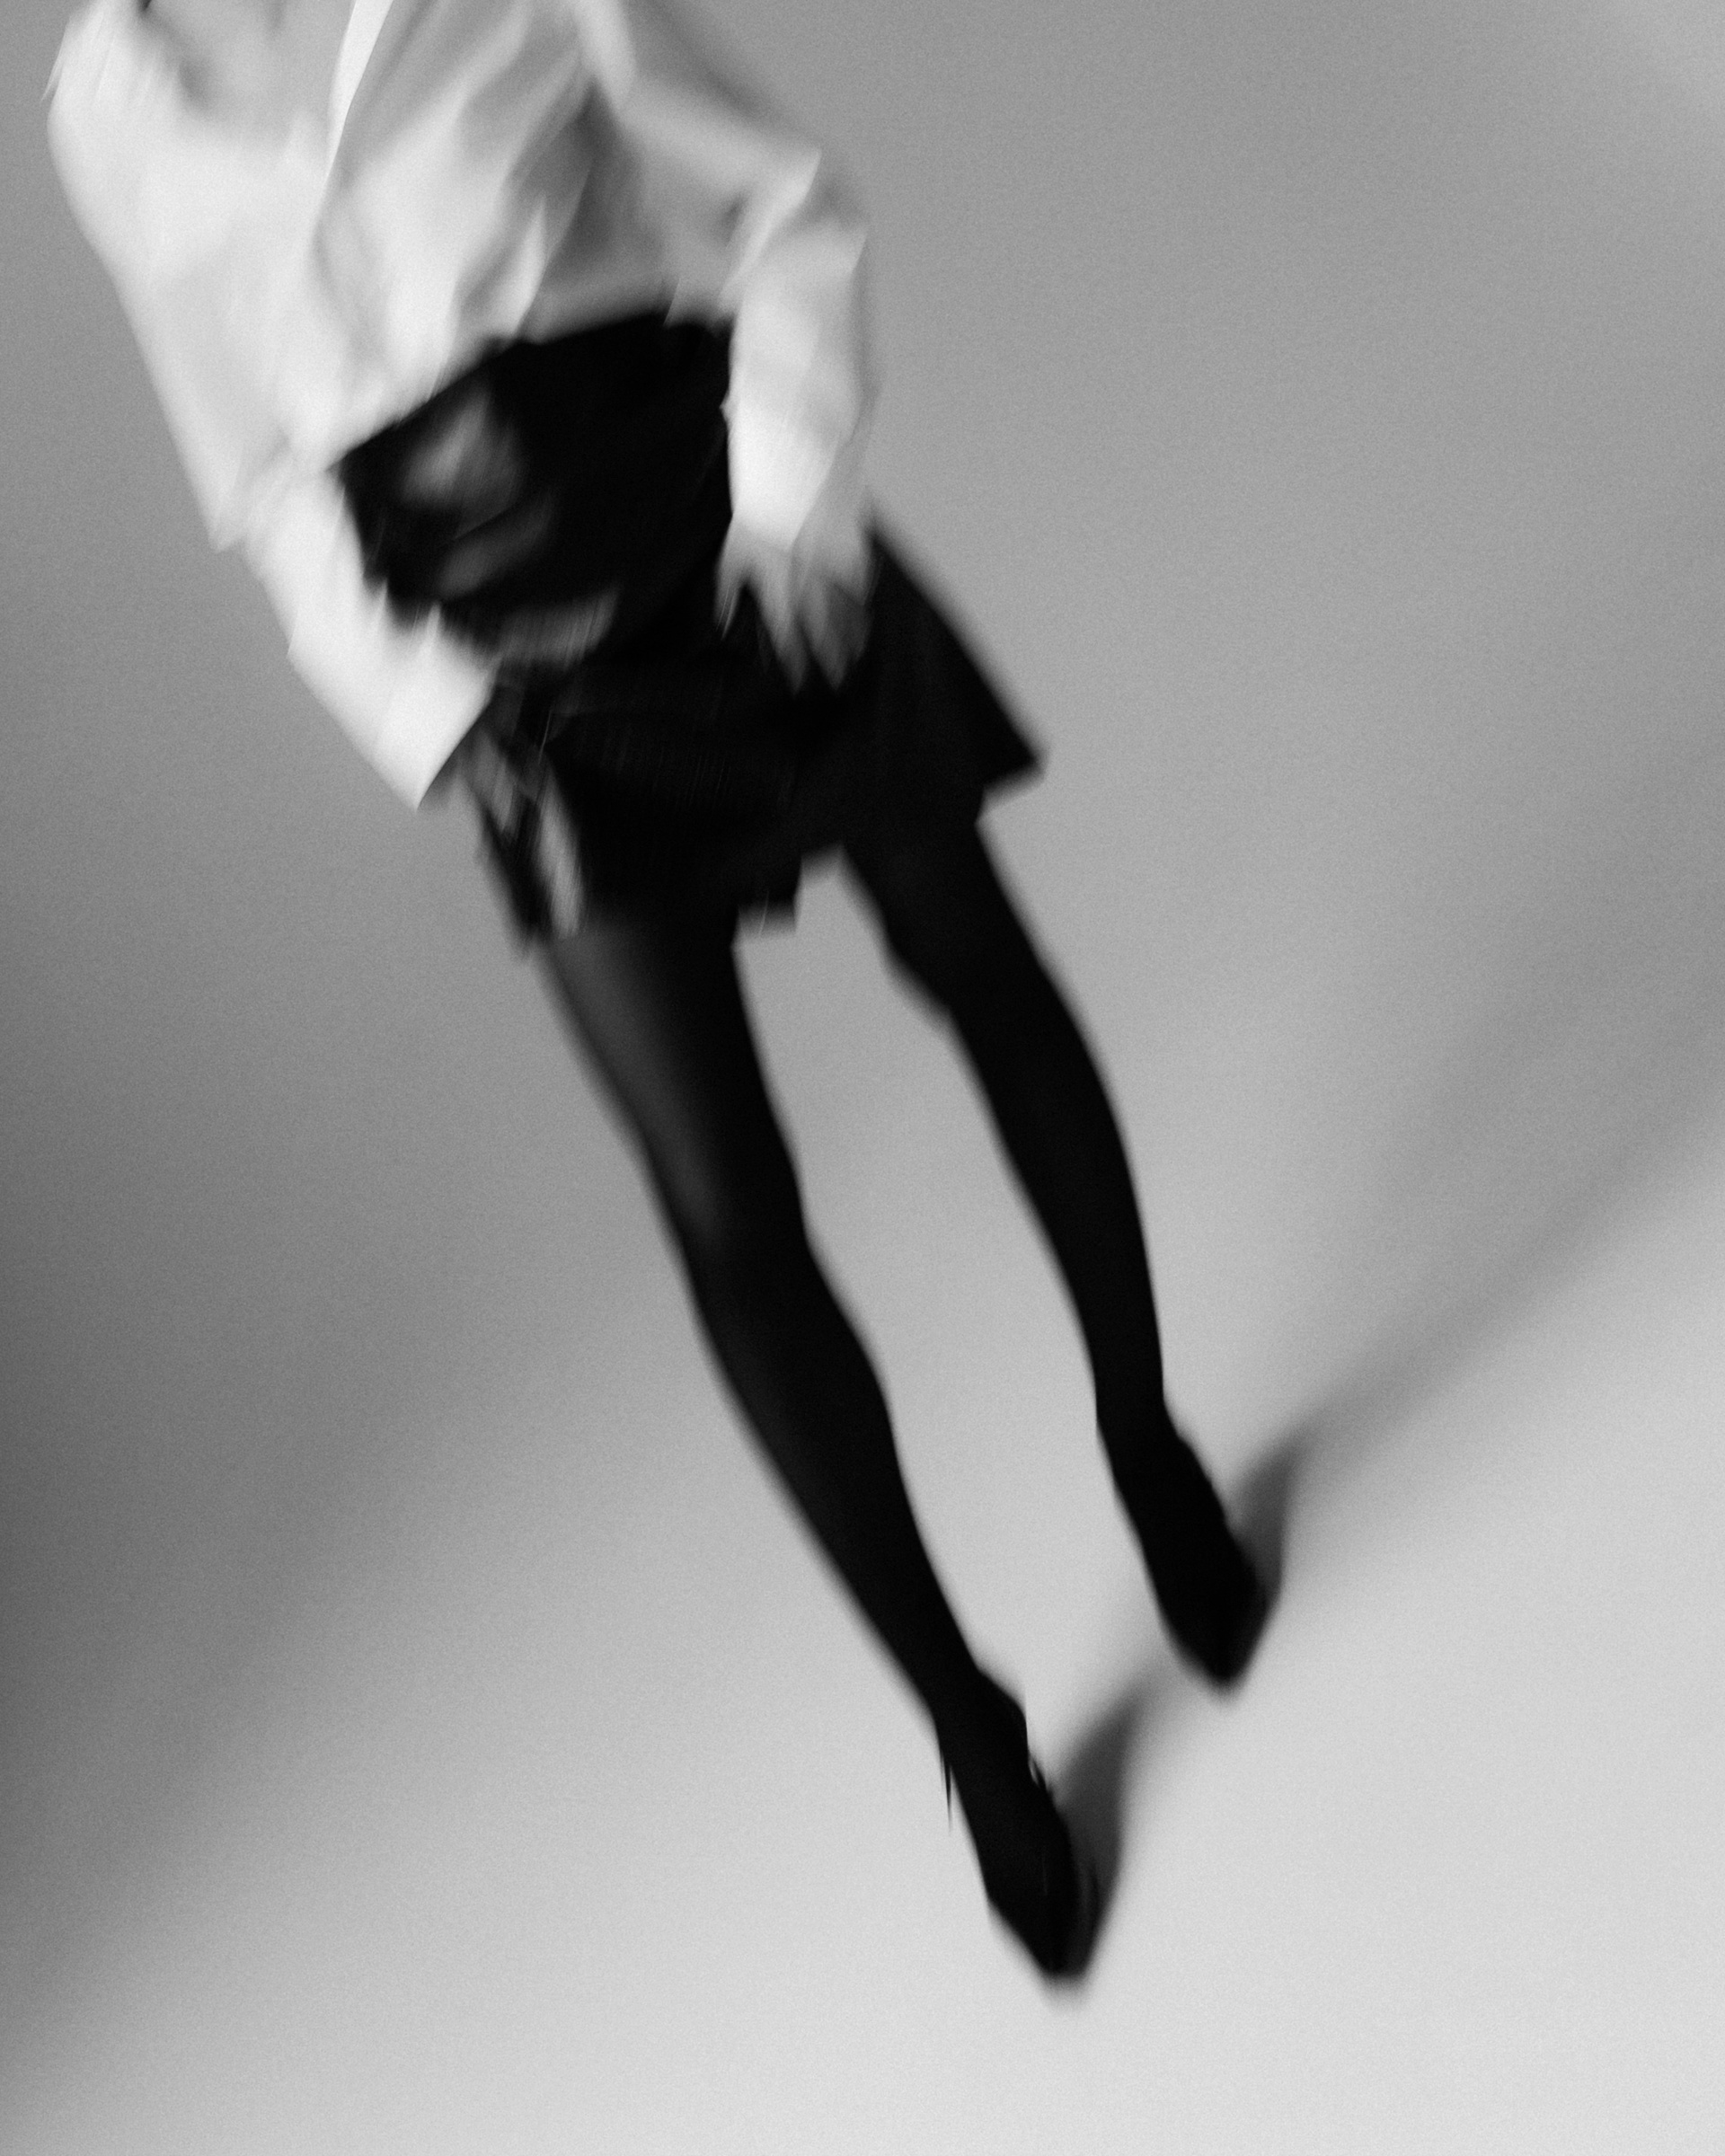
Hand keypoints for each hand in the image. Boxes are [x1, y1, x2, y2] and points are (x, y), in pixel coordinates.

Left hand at [718, 526, 870, 688]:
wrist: (786, 474)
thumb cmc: (754, 516)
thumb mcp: (730, 555)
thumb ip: (728, 594)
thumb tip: (724, 623)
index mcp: (778, 589)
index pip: (788, 637)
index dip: (795, 663)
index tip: (800, 681)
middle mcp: (808, 585)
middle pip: (825, 632)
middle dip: (832, 659)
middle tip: (839, 678)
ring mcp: (832, 568)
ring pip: (847, 612)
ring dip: (853, 635)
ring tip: (858, 652)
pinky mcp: (847, 550)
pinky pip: (859, 582)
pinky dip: (861, 600)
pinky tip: (864, 610)